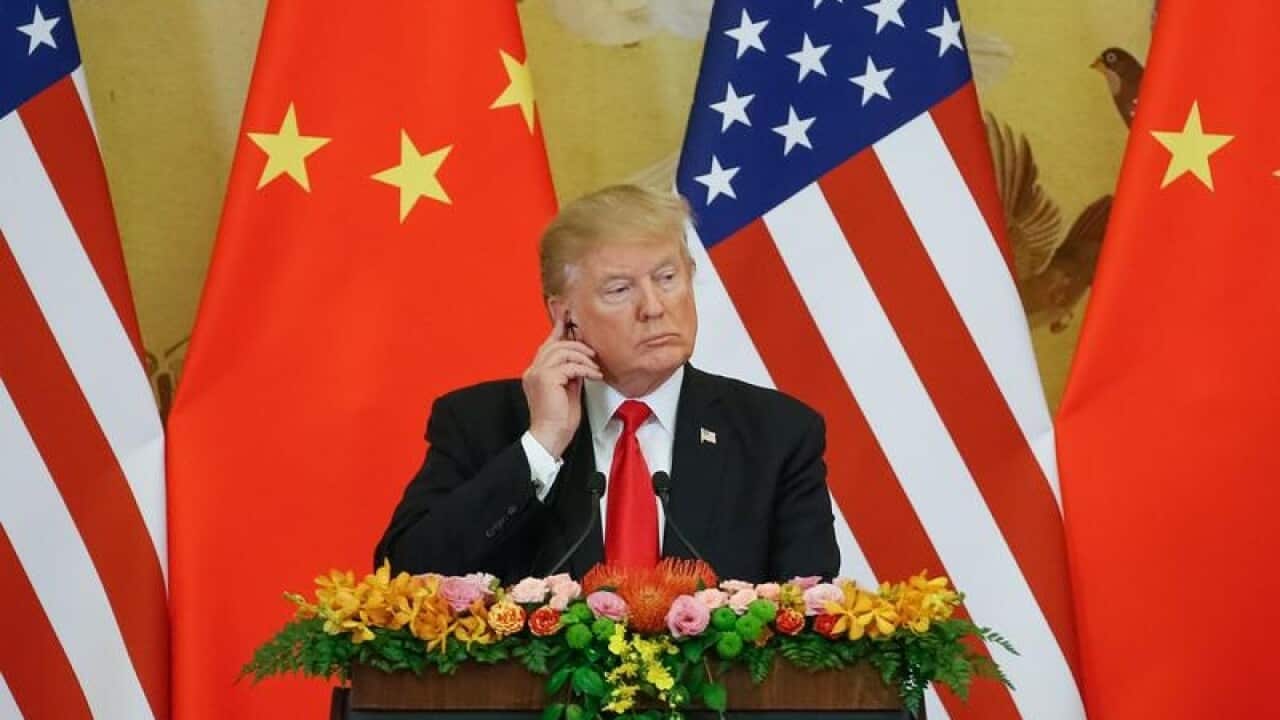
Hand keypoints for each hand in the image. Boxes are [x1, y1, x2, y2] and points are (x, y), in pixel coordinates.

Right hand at [523, 314, 601, 457]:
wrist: (551, 436)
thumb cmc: (559, 418)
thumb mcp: (568, 388)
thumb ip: (571, 371)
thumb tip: (582, 358)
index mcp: (535, 372)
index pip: (547, 345)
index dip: (559, 329)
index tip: (568, 317)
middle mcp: (532, 370)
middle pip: (556, 344)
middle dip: (578, 345)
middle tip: (593, 354)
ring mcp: (537, 373)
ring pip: (563, 351)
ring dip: (583, 358)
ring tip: (594, 368)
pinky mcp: (546, 379)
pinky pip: (570, 365)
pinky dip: (585, 369)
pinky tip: (594, 376)